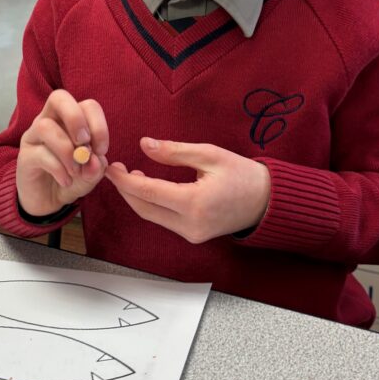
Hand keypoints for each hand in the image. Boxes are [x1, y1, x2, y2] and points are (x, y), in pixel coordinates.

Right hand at [16, 90, 108, 216]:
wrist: (50, 201)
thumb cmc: (72, 178)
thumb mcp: (91, 174)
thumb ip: (97, 166)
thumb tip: (94, 160)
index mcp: (70, 120)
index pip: (86, 105)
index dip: (98, 124)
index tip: (102, 150)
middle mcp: (49, 120)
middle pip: (58, 97)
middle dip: (76, 119)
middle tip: (84, 143)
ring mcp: (33, 137)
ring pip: (45, 126)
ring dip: (66, 150)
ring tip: (75, 170)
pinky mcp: (24, 157)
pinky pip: (40, 154)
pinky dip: (58, 169)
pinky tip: (66, 181)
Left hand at [104, 137, 269, 242]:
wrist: (267, 201)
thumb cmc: (243, 175)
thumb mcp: (209, 155)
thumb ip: (174, 151)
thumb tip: (144, 144)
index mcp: (195, 203)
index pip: (148, 192)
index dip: (125, 180)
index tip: (111, 166)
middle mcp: (191, 224)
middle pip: (144, 208)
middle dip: (125, 189)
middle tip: (115, 169)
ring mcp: (192, 233)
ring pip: (151, 216)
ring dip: (137, 197)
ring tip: (129, 174)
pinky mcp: (193, 235)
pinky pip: (163, 220)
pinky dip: (151, 204)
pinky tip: (148, 187)